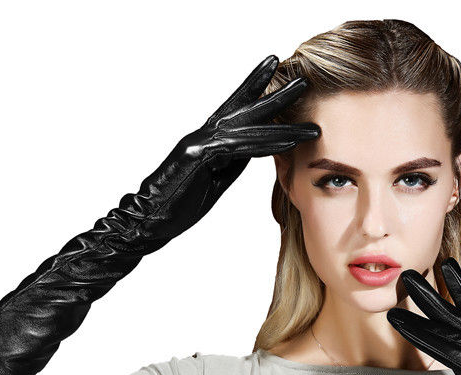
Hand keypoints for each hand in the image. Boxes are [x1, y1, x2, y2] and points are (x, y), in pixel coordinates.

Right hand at [109, 54, 319, 246]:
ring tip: (309, 124)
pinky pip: (239, 149)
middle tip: (303, 80)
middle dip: (275, 94)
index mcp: (209, 139)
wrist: (151, 218)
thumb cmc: (180, 201)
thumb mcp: (214, 178)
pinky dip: (265, 145)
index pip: (236, 109)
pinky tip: (287, 142)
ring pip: (249, 130)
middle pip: (246, 109)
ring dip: (283, 126)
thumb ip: (232, 160)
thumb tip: (254, 149)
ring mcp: (201, 143)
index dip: (256, 88)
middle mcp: (204, 134)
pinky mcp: (199, 157)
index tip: (276, 70)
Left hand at [386, 257, 460, 374]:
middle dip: (436, 289)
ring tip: (405, 280)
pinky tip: (401, 322)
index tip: (447, 270)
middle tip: (412, 270)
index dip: (460, 292)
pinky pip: (444, 347)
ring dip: (424, 300)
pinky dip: (421, 333)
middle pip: (460, 310)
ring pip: (450, 322)